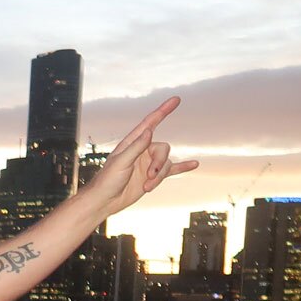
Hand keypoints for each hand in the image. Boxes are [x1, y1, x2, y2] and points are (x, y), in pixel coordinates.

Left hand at [79, 96, 198, 216]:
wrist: (106, 201)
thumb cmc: (107, 180)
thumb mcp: (121, 162)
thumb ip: (136, 147)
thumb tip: (149, 131)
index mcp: (132, 143)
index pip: (150, 123)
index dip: (163, 111)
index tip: (176, 100)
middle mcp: (142, 151)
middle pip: (163, 149)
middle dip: (159, 164)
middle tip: (149, 176)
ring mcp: (148, 164)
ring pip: (166, 164)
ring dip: (159, 176)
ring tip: (147, 186)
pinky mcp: (152, 177)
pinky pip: (172, 170)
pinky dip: (183, 167)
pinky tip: (194, 164)